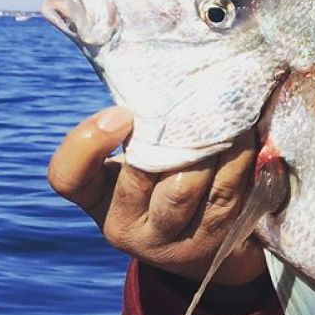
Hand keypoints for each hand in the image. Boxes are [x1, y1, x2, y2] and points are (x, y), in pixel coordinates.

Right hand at [47, 107, 266, 285]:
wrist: (205, 237)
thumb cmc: (163, 175)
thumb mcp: (137, 154)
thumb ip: (137, 125)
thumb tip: (159, 74)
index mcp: (96, 196)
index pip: (68, 176)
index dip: (87, 143)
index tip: (122, 113)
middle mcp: (123, 226)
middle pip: (139, 177)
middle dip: (168, 134)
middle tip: (193, 99)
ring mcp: (168, 240)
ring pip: (184, 188)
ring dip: (208, 145)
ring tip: (225, 110)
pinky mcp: (211, 241)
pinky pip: (225, 193)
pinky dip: (238, 158)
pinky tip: (246, 132)